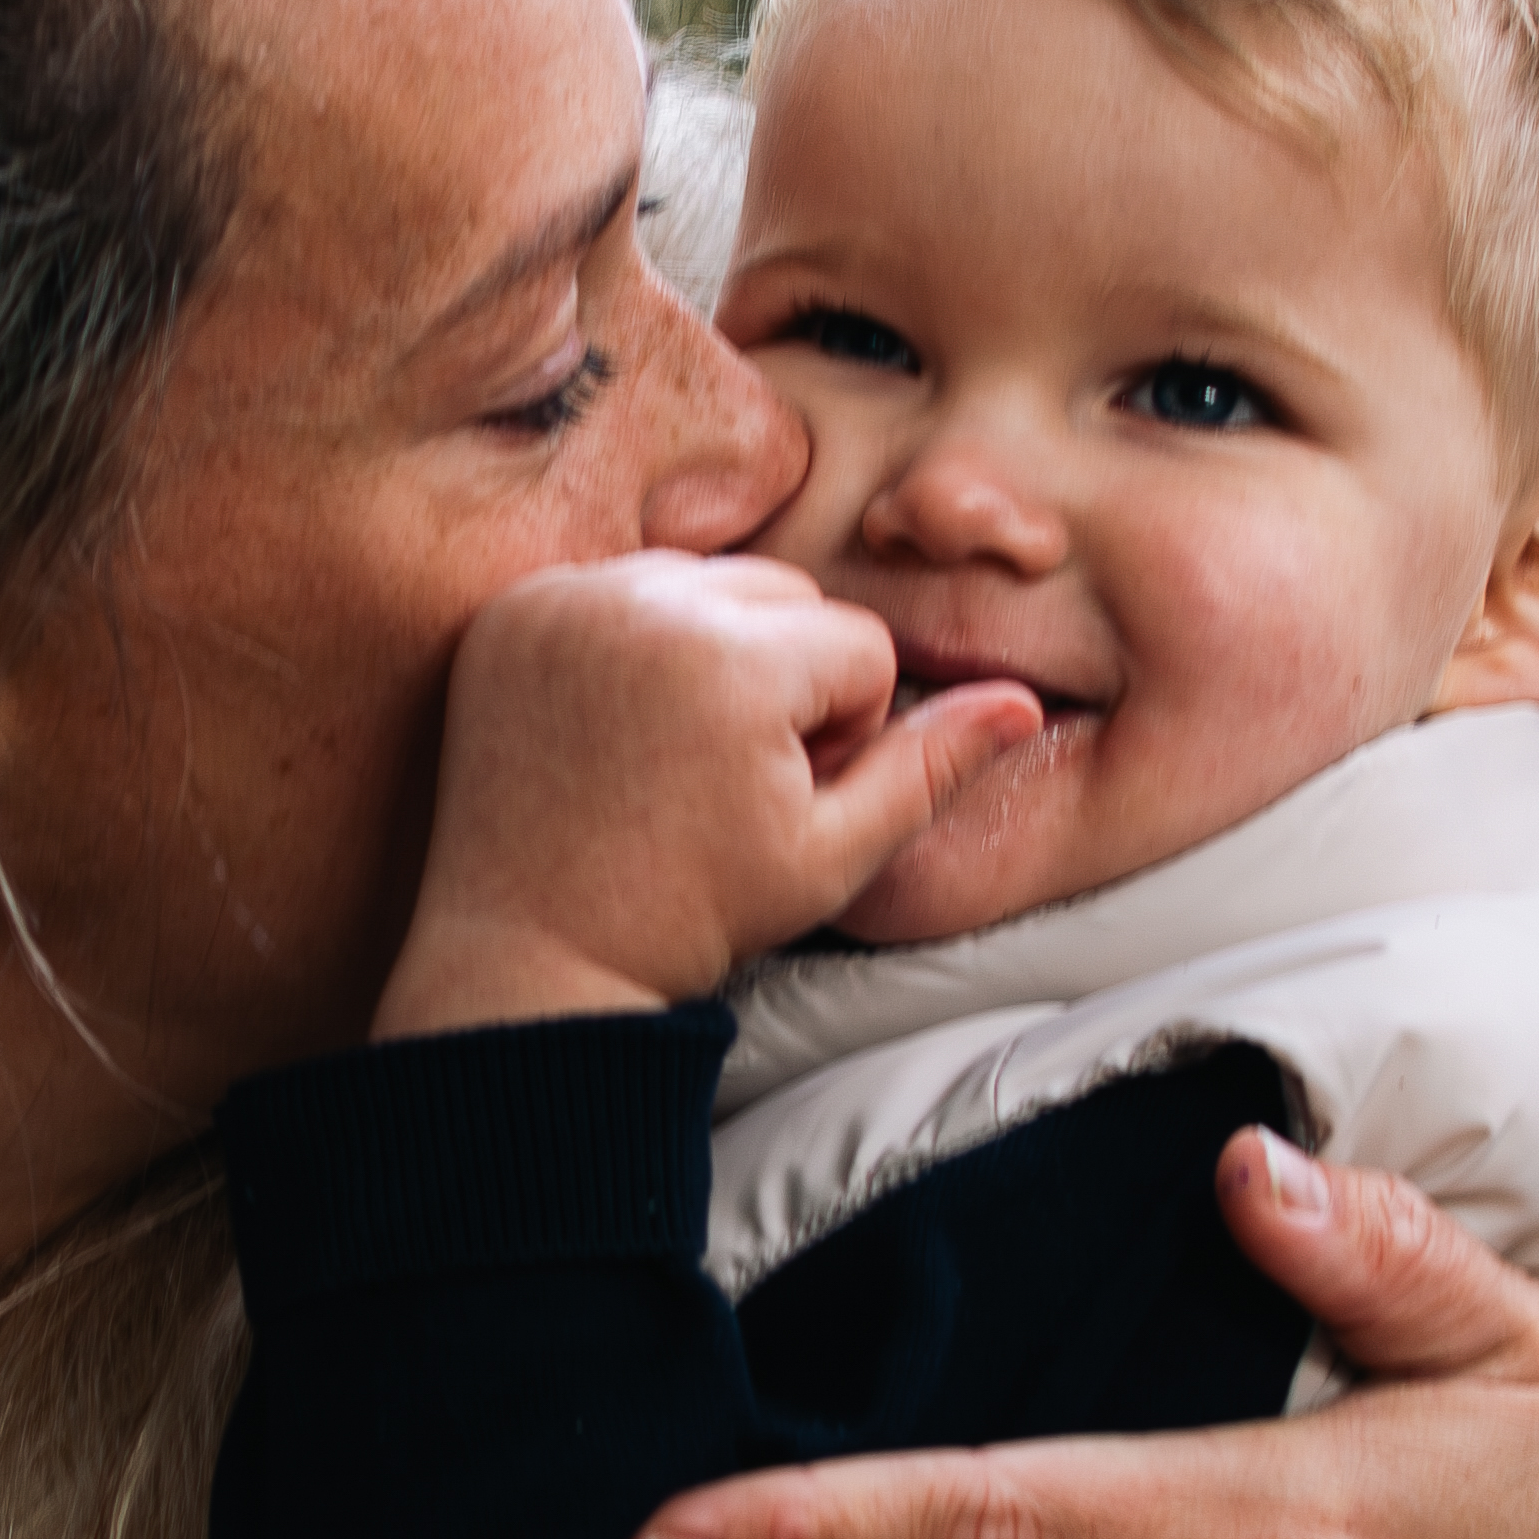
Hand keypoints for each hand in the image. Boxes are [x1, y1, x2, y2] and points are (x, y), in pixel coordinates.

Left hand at [374, 550, 1037, 1035]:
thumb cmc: (689, 917)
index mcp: (732, 661)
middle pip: (785, 594)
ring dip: (715, 650)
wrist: (533, 955)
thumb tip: (1023, 701)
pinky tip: (619, 730)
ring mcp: (567, 602)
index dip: (843, 732)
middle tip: (726, 780)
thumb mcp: (832, 855)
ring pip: (707, 583)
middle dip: (784, 676)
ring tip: (676, 756)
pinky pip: (622, 591)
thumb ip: (930, 767)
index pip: (857, 644)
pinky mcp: (515, 612)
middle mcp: (643, 606)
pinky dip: (634, 643)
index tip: (778, 798)